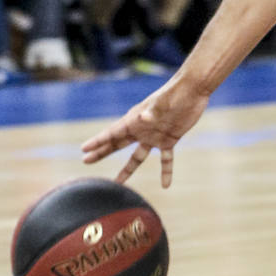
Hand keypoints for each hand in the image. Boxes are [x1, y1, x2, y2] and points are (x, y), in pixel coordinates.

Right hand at [81, 73, 209, 187]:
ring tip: (118, 183)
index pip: (112, 133)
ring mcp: (155, 136)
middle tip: (86, 160)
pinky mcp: (170, 139)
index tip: (83, 149)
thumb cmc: (175, 93)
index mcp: (135, 119)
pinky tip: (166, 185)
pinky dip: (165, 171)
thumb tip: (143, 117)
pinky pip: (165, 160)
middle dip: (102, 152)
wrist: (192, 90)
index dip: (98, 141)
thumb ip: (152, 112)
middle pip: (118, 144)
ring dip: (128, 169)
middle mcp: (142, 129)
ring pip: (138, 156)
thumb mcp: (162, 103)